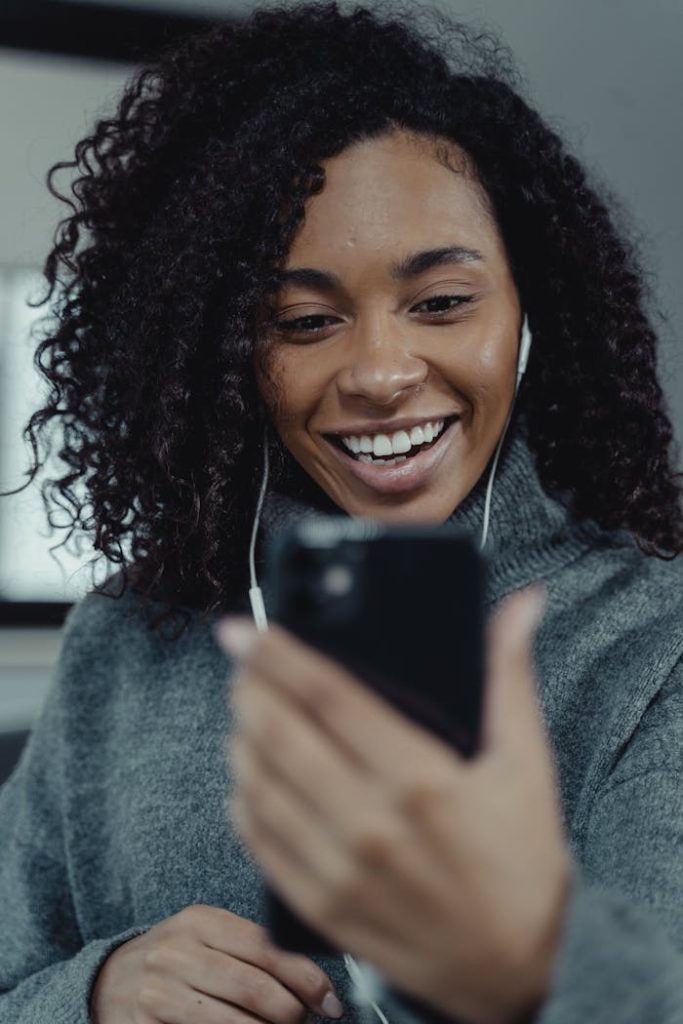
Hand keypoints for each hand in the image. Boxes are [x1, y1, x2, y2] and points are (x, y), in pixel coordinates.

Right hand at [89, 904, 343, 1023]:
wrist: (108, 981)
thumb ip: (251, 949)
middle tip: (305, 1020)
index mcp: (200, 922)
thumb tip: (311, 978)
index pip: (265, 947)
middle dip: (291, 1012)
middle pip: (253, 989)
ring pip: (234, 1023)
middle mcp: (177, 953)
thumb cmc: (173, 959)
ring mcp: (159, 992)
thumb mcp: (205, 937)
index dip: (305, 976)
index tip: (329, 999)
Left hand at [216, 586, 570, 1023]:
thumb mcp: (526, 763)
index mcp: (420, 779)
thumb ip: (510, 677)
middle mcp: (371, 824)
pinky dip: (243, 798)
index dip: (278, 654)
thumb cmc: (523, 862)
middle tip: (240, 662)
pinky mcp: (321, 906)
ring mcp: (340, 870)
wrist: (521, 972)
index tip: (245, 628)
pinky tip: (248, 774)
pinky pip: (259, 841)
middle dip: (248, 687)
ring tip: (243, 710)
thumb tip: (519, 605)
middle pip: (280, 735)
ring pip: (259, 785)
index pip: (330, 696)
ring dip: (240, 737)